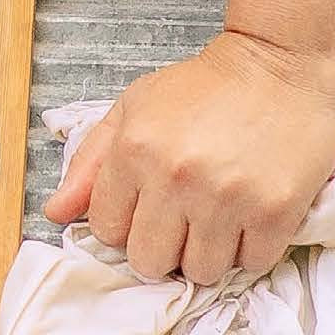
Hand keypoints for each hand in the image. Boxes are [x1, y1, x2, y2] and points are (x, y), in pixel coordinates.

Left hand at [42, 33, 334, 285]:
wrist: (279, 63)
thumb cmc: (204, 88)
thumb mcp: (134, 109)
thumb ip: (90, 162)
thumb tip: (56, 213)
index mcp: (134, 151)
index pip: (107, 231)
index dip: (125, 224)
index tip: (145, 209)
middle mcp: (176, 178)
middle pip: (150, 262)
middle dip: (162, 247)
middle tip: (182, 220)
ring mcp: (227, 198)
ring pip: (201, 271)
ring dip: (207, 252)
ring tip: (218, 218)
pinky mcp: (276, 212)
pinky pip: (251, 265)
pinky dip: (249, 249)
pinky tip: (249, 216)